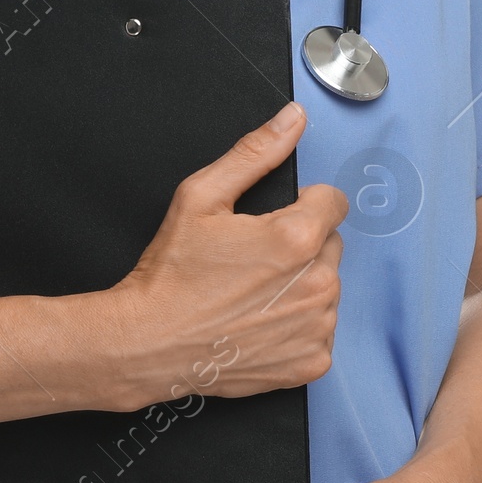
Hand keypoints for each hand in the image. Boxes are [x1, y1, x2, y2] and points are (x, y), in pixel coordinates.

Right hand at [103, 101, 345, 408]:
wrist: (149, 344)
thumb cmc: (171, 274)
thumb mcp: (201, 197)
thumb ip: (255, 153)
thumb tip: (292, 119)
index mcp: (296, 238)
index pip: (332, 202)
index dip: (301, 205)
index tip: (270, 223)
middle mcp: (317, 284)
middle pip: (330, 245)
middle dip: (301, 245)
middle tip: (253, 260)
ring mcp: (317, 327)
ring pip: (327, 287)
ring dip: (300, 285)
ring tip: (252, 293)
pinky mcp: (311, 362)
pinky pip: (320, 329)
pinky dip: (297, 326)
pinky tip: (259, 323)